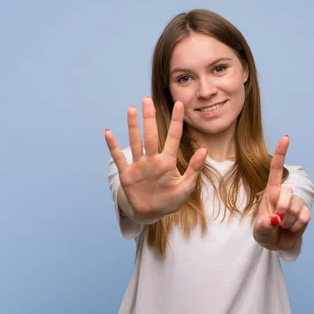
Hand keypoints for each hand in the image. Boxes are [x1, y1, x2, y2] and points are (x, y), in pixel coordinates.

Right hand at [105, 96, 207, 220]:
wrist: (151, 214)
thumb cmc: (170, 200)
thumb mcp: (186, 187)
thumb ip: (194, 168)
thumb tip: (205, 149)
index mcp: (168, 162)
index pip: (173, 137)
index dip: (176, 121)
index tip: (179, 104)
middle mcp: (153, 159)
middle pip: (151, 135)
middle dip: (150, 117)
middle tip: (147, 99)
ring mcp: (139, 165)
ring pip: (136, 142)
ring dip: (133, 127)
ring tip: (132, 110)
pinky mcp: (127, 174)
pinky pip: (119, 158)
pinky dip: (113, 146)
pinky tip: (109, 132)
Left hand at [253, 135, 311, 250]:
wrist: (277, 243)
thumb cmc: (265, 231)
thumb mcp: (259, 230)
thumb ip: (263, 225)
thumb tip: (273, 220)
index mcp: (271, 191)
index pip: (276, 169)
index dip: (281, 153)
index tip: (286, 138)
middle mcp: (285, 194)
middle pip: (287, 193)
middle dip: (281, 209)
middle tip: (276, 221)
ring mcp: (296, 202)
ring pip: (295, 207)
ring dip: (287, 221)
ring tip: (282, 225)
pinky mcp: (305, 213)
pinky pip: (303, 218)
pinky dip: (296, 227)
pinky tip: (291, 228)